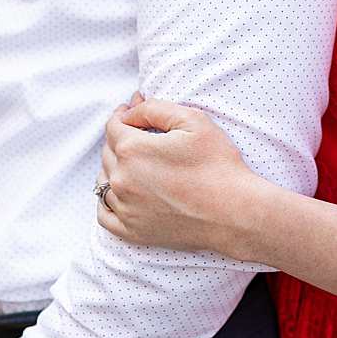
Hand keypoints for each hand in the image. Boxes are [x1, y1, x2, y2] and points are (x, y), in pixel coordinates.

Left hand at [98, 94, 257, 256]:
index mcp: (132, 150)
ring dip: (113, 167)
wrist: (233, 212)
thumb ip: (155, 108)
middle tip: (138, 131)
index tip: (132, 108)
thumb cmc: (217, 164)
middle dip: (120, 138)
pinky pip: (105, 214)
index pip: (113, 126)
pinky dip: (107, 201)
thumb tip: (131, 107)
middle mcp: (121, 179)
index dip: (122, 113)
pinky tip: (119, 193)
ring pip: (103, 181)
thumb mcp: (194, 121)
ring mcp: (125, 207)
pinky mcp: (132, 230)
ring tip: (132, 161)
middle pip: (107, 152)